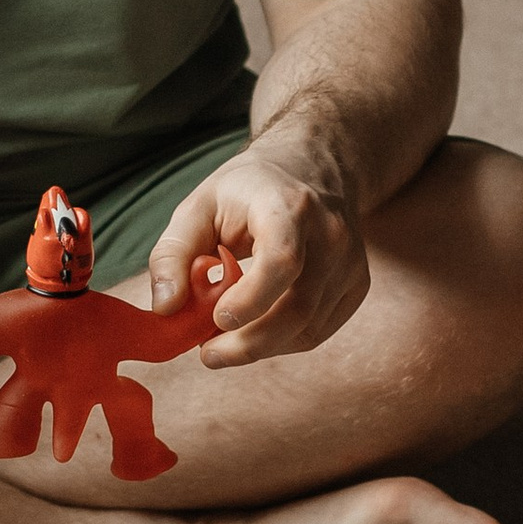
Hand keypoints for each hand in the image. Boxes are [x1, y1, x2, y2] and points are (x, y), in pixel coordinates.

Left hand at [147, 143, 367, 367]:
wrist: (310, 169)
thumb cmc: (246, 191)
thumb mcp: (197, 207)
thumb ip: (172, 256)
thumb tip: (165, 308)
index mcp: (289, 206)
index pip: (281, 261)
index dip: (250, 300)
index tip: (215, 321)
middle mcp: (331, 234)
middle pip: (298, 308)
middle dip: (249, 344)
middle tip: (208, 354)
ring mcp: (350, 262)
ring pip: (308, 329)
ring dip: (261, 347)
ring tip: (224, 342)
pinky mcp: (357, 284)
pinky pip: (318, 331)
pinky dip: (282, 341)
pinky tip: (256, 330)